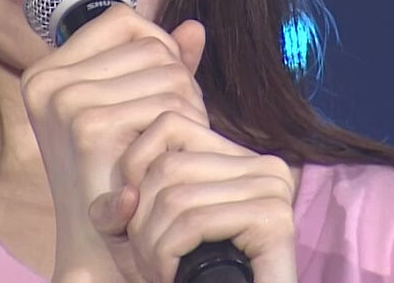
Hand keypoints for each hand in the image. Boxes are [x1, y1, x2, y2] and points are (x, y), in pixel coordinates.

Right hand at [20, 5, 208, 281]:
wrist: (102, 248)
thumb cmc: (120, 179)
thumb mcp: (133, 113)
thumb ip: (161, 66)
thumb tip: (194, 27)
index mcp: (46, 72)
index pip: (124, 20)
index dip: (158, 47)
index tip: (161, 89)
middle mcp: (47, 81)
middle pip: (151, 44)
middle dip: (178, 80)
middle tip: (173, 126)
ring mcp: (66, 102)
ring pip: (168, 70)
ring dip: (187, 104)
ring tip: (171, 142)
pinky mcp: (91, 126)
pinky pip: (171, 100)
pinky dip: (185, 125)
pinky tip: (171, 156)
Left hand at [89, 114, 298, 282]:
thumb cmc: (185, 275)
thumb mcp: (141, 236)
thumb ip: (118, 210)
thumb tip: (125, 195)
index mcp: (240, 157)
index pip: (170, 124)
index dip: (134, 169)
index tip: (134, 219)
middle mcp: (264, 166)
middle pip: (168, 166)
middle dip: (141, 220)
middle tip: (146, 258)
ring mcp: (274, 191)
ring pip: (176, 197)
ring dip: (152, 245)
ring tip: (156, 270)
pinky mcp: (275, 220)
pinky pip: (195, 223)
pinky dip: (167, 256)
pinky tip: (171, 275)